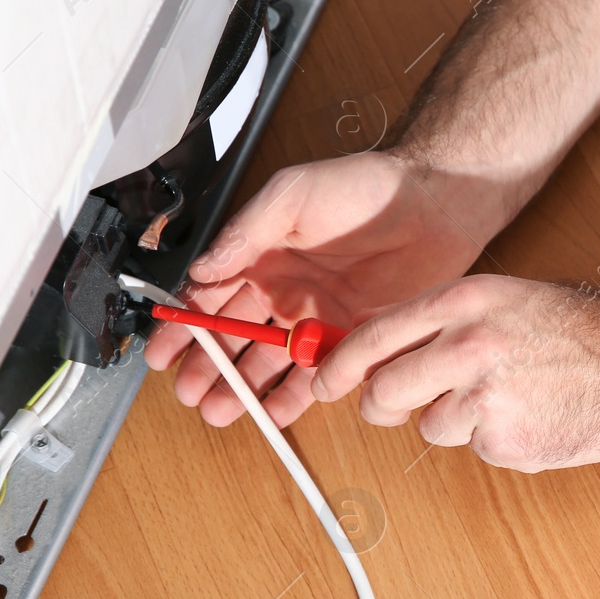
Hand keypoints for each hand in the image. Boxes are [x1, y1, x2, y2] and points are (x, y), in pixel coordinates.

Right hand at [144, 151, 497, 426]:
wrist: (435, 203)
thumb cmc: (364, 186)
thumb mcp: (291, 195)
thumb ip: (245, 232)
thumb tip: (203, 267)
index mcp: (261, 257)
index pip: (211, 299)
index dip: (185, 328)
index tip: (164, 353)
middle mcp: (284, 291)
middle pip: (234, 340)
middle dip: (209, 368)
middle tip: (190, 393)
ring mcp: (317, 318)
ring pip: (269, 363)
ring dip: (243, 389)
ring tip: (220, 411)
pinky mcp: (352, 338)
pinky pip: (317, 374)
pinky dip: (294, 397)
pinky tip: (273, 412)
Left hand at [310, 275, 599, 471]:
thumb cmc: (576, 330)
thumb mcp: (504, 299)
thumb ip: (444, 320)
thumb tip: (382, 349)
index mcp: (465, 303)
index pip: (374, 337)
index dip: (339, 366)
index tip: (324, 381)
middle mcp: (467, 347)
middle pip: (384, 393)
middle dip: (384, 406)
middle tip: (401, 405)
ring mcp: (484, 399)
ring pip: (428, 427)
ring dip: (452, 422)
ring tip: (502, 398)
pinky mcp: (503, 442)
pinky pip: (473, 447)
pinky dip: (492, 439)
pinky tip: (527, 415)